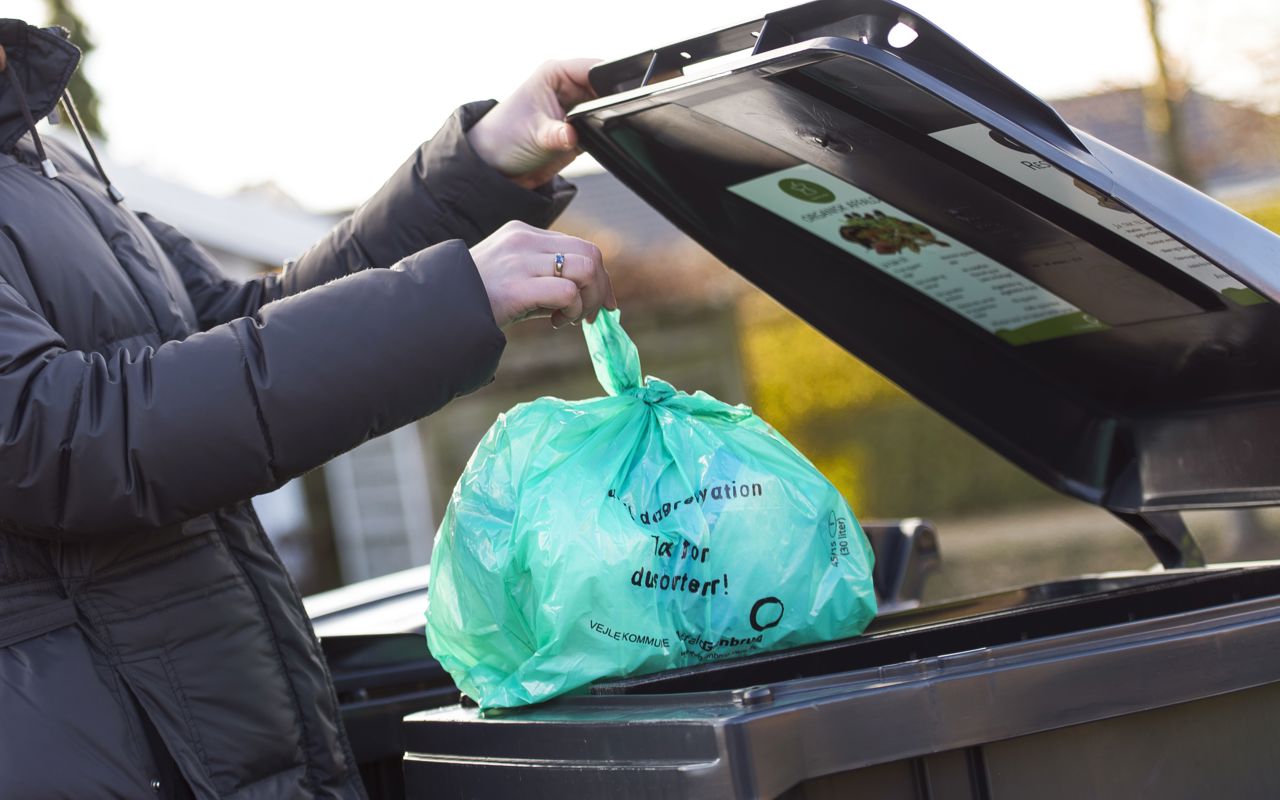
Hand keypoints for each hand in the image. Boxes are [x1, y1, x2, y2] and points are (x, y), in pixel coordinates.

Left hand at [467, 59, 598, 189]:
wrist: (498, 167)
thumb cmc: (505, 138)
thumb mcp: (533, 135)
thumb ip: (556, 134)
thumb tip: (574, 135)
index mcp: (556, 74)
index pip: (594, 69)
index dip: (610, 80)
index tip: (619, 98)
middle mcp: (568, 87)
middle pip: (605, 89)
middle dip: (609, 105)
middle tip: (601, 122)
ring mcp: (575, 109)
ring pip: (606, 109)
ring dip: (604, 122)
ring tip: (588, 134)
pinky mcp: (580, 130)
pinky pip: (601, 129)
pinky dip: (601, 136)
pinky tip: (589, 144)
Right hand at [470, 221, 615, 328]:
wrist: (435, 310)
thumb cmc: (475, 300)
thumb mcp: (513, 279)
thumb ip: (546, 280)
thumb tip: (589, 299)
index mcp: (523, 233)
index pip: (581, 246)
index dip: (599, 277)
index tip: (600, 303)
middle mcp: (524, 239)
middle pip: (591, 254)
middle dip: (600, 289)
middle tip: (588, 316)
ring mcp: (520, 260)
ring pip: (586, 269)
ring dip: (588, 300)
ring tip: (568, 318)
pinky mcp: (516, 286)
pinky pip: (568, 291)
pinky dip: (572, 310)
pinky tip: (555, 322)